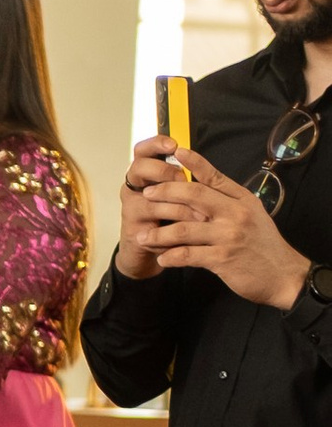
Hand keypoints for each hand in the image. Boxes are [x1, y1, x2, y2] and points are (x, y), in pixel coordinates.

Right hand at [114, 132, 198, 280]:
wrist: (150, 257)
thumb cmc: (167, 221)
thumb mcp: (175, 197)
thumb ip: (182, 180)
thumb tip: (202, 163)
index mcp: (144, 175)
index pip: (143, 150)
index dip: (156, 144)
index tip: (173, 144)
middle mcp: (134, 188)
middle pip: (140, 167)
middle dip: (165, 171)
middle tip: (183, 179)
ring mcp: (131, 208)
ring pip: (153, 197)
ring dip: (180, 203)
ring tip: (202, 213)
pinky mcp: (136, 230)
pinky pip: (158, 224)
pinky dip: (178, 225)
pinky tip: (194, 228)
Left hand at [128, 144, 307, 307]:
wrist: (283, 275)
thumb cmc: (263, 244)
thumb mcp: (252, 214)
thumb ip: (229, 201)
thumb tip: (203, 186)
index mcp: (242, 200)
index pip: (214, 176)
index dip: (194, 163)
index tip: (176, 151)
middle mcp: (235, 214)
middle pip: (193, 196)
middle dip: (165, 193)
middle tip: (146, 196)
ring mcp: (228, 236)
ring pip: (183, 229)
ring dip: (159, 233)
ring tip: (142, 236)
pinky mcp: (222, 259)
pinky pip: (188, 255)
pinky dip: (171, 257)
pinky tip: (161, 259)